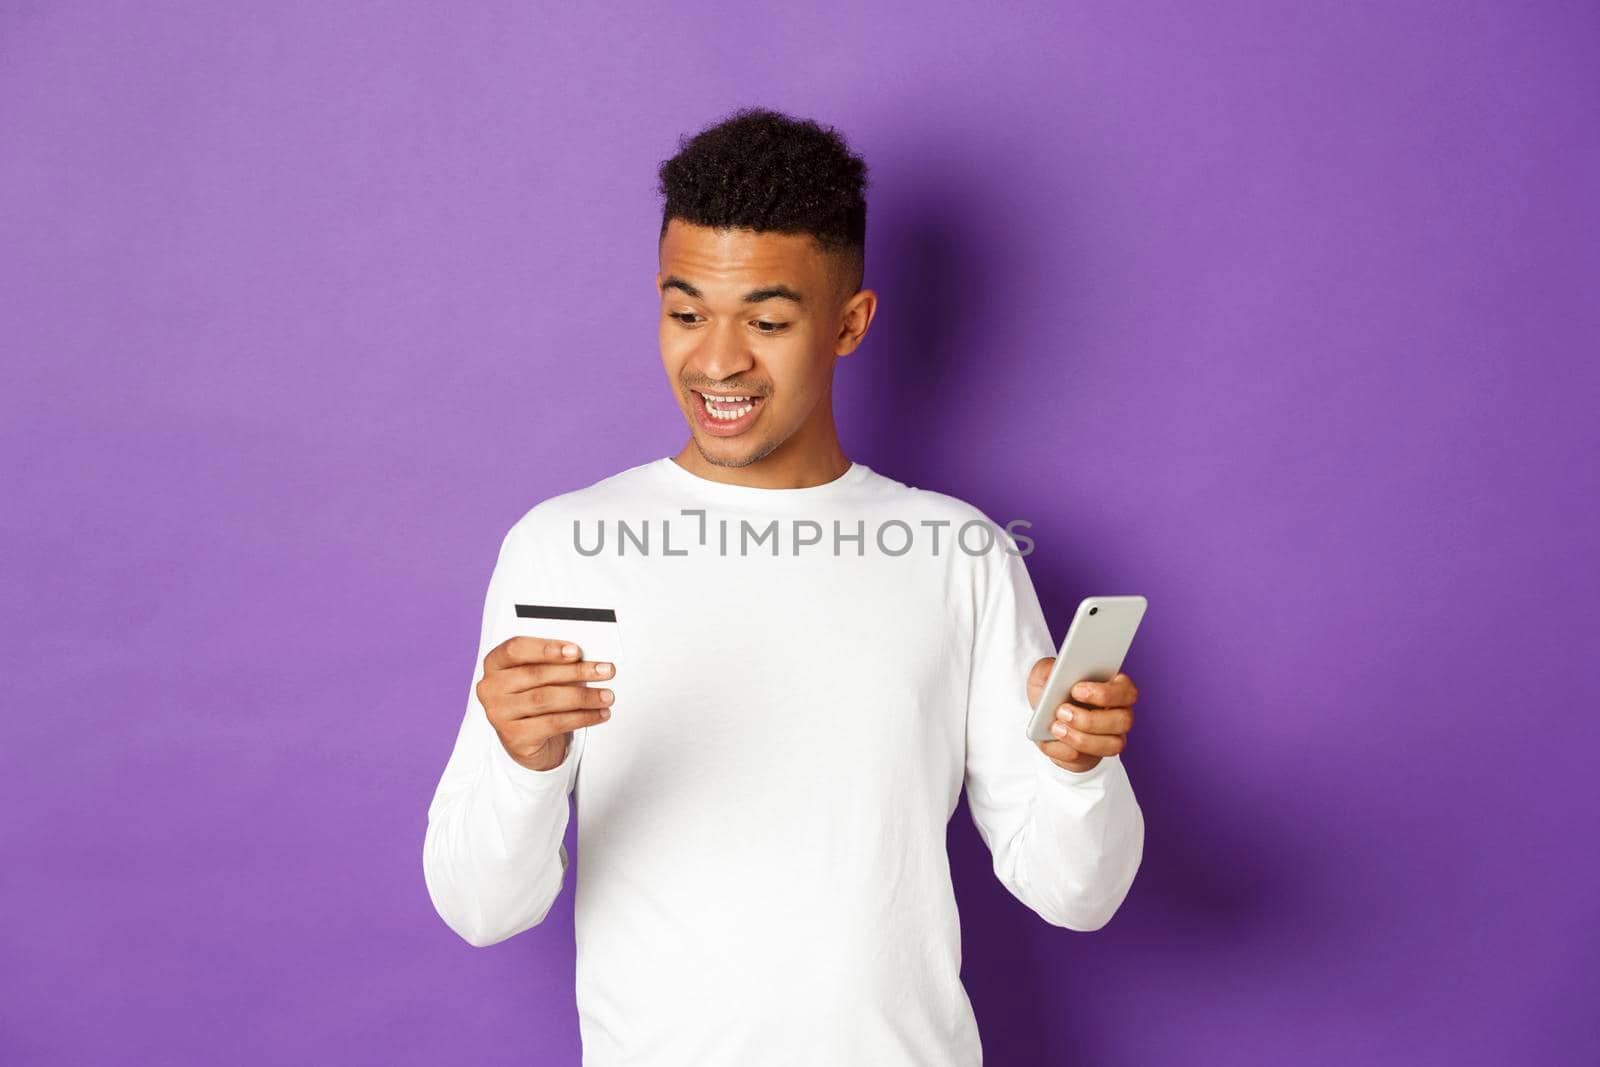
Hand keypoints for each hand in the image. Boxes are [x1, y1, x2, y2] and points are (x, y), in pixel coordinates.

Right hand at [477, 636, 615, 771]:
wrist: (526, 738)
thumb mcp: (540, 675)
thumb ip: (556, 663)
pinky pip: (553, 723)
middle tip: (605, 670)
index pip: (516, 649)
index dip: (547, 648)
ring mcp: (499, 714)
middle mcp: (491, 688)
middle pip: (537, 675)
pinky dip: (582, 717)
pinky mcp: (514, 737)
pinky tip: (599, 714)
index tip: (576, 651)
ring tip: (607, 695)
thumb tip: (590, 659)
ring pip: (547, 699)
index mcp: (495, 663)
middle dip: (577, 672)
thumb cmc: (535, 697)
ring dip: (584, 696)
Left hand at [1026, 660, 1137, 773]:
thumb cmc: (1051, 692)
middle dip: (1090, 718)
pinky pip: (1086, 759)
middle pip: (1124, 720)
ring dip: (1081, 738)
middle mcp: (1120, 714)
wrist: (1041, 721)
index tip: (1076, 689)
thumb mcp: (1044, 675)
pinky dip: (1064, 750)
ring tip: (1056, 727)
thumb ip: (1048, 668)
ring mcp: (1110, 738)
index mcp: (1115, 688)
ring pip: (1112, 745)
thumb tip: (1053, 673)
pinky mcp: (1093, 756)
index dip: (1105, 692)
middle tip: (1062, 711)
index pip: (1127, 690)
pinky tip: (1050, 739)